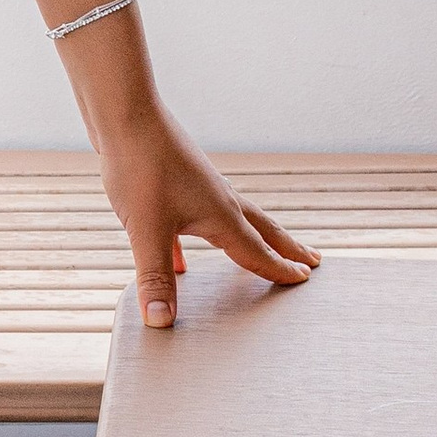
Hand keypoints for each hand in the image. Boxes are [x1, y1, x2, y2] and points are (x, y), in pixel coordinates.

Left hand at [94, 105, 318, 328]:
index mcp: (221, 216)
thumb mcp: (147, 231)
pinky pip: (194, 219)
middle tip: (312, 260)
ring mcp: (197, 189)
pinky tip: (181, 260)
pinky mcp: (174, 182)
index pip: (257, 252)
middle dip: (286, 248)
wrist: (124, 115)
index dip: (279, 270)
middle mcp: (218, 200)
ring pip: (233, 222)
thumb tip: (161, 322)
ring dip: (251, 239)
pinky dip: (195, 243)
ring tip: (260, 253)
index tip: (304, 281)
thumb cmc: (139, 167)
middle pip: (261, 230)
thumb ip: (155, 278)